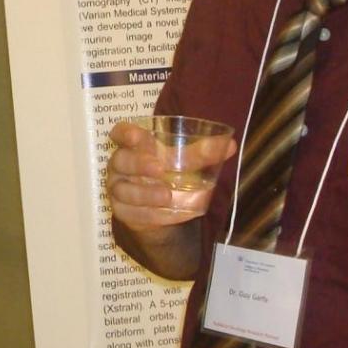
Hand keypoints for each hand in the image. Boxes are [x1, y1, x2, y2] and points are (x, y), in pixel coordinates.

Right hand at [105, 119, 236, 230]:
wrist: (157, 209)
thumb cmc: (166, 175)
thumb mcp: (183, 162)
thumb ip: (202, 153)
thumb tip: (229, 144)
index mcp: (134, 146)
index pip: (120, 133)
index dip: (125, 133)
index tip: (135, 136)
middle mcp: (121, 166)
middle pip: (120, 160)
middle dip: (138, 164)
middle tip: (158, 168)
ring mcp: (118, 189)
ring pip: (123, 190)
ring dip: (145, 193)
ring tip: (167, 196)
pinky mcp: (121, 212)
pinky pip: (133, 214)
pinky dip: (152, 214)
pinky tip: (168, 213)